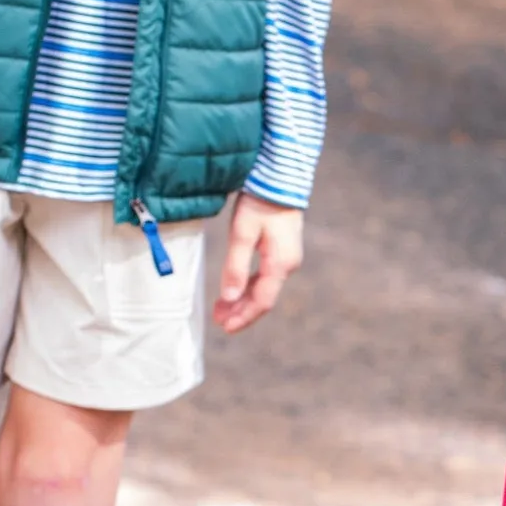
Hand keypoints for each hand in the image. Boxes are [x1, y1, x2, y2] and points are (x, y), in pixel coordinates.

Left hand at [215, 194, 303, 333]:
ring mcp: (287, 257)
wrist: (279, 177)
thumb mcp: (242, 234)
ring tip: (221, 308)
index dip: (243, 317)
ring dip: (242, 299)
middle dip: (240, 311)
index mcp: (280, 264)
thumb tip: (229, 299)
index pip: (262, 301)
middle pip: (264, 297)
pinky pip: (266, 275)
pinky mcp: (282, 249)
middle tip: (218, 320)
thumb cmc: (260, 203)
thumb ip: (236, 267)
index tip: (225, 328)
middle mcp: (288, 265)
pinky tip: (235, 288)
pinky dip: (248, 285)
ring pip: (264, 287)